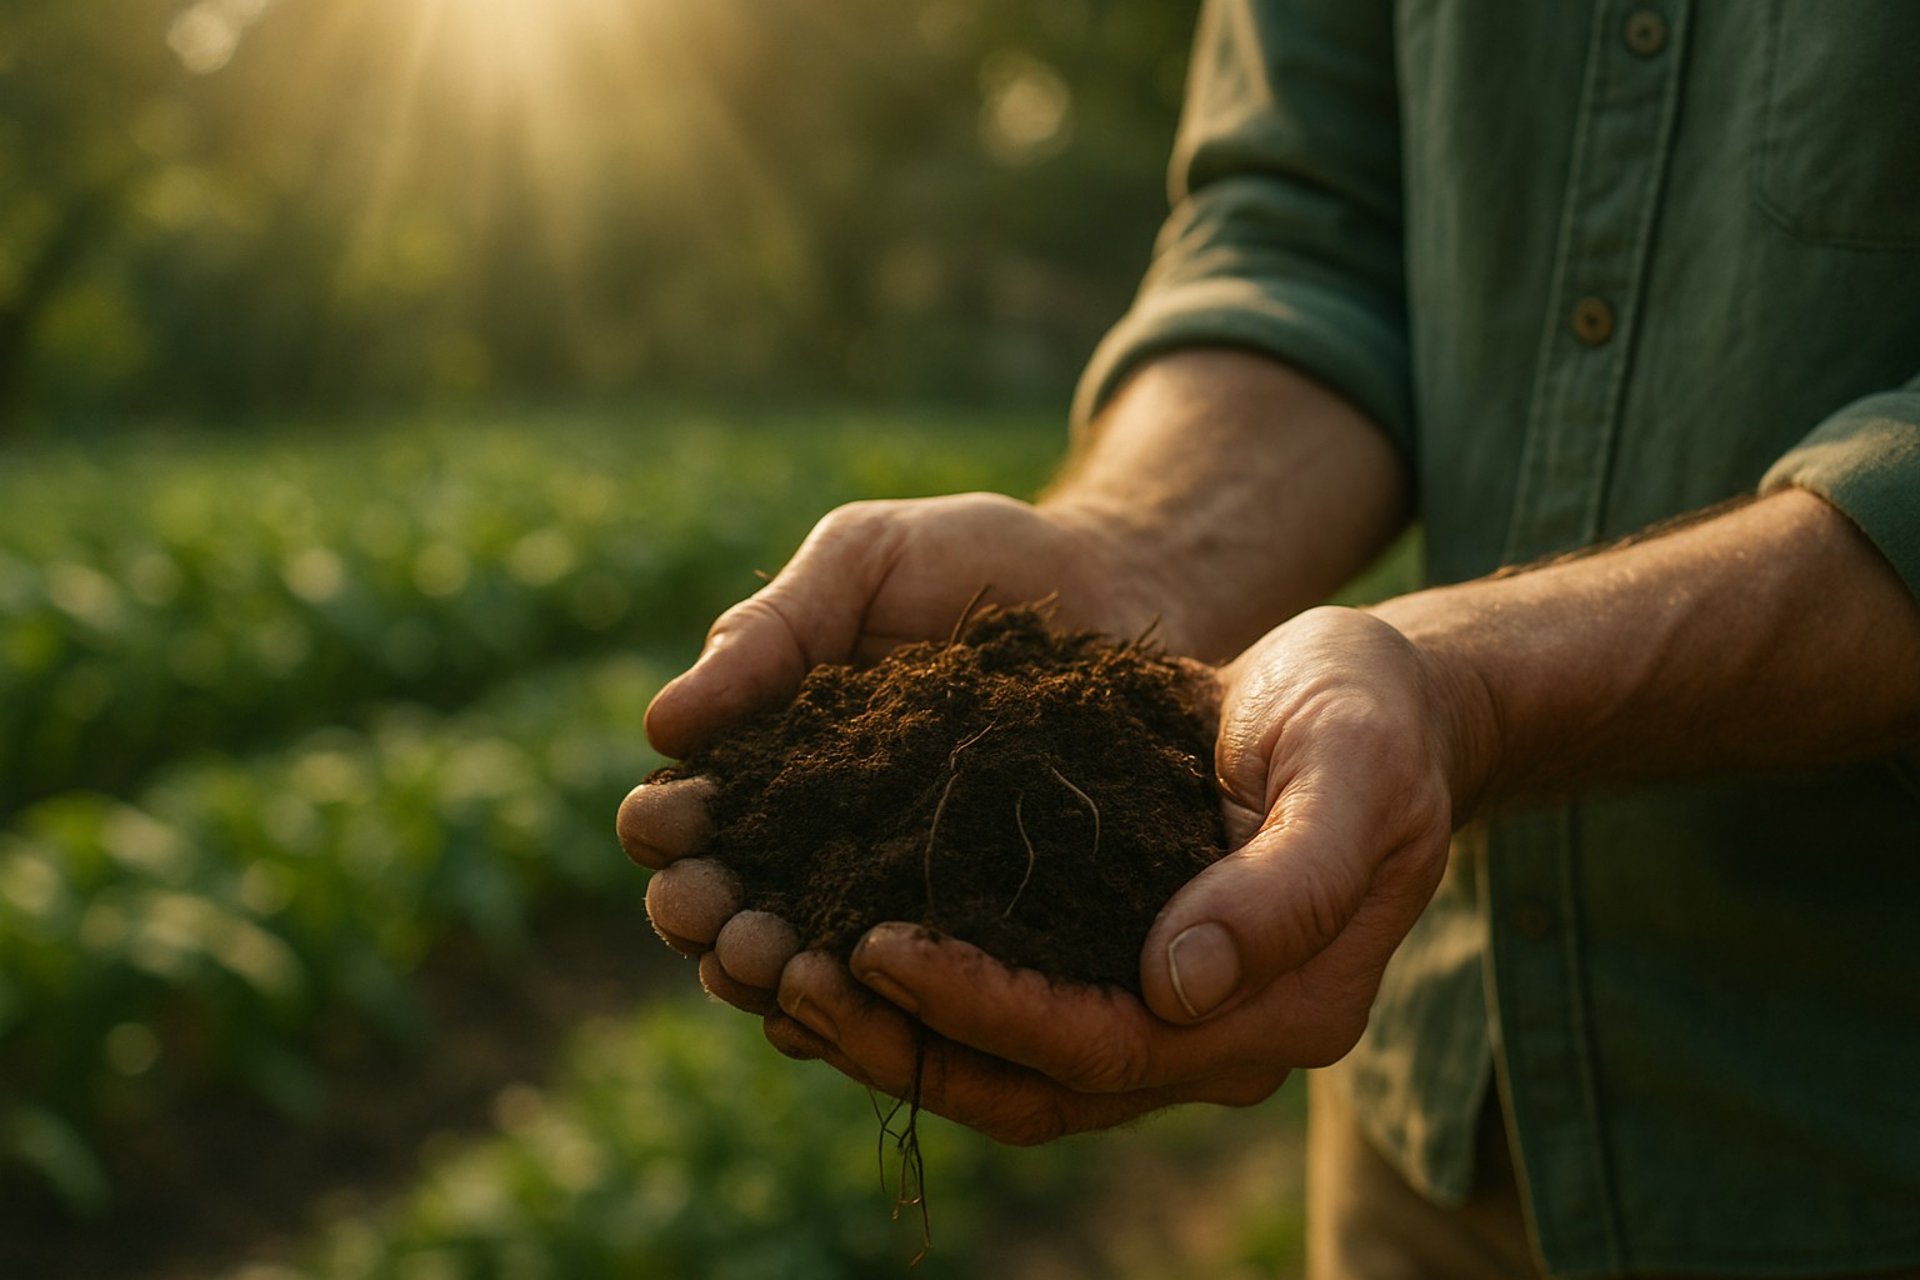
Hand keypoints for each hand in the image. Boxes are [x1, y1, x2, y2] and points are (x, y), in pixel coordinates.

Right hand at [618, 491, 1189, 1021]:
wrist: (1116, 579)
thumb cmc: (974, 558)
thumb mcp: (863, 561)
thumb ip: (771, 631)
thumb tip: (662, 726)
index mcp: (768, 756)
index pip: (683, 817)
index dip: (664, 833)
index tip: (677, 827)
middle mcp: (817, 837)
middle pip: (728, 911)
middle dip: (711, 927)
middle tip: (732, 926)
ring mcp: (897, 887)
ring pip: (808, 966)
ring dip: (780, 981)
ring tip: (789, 969)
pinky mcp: (983, 917)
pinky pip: (923, 982)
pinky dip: (885, 1005)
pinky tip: (881, 1004)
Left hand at [766, 606, 1470, 1142]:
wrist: (1379, 704)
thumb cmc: (1372, 722)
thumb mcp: (1351, 776)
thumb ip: (1288, 885)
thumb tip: (1178, 986)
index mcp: (1280, 1008)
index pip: (1109, 1045)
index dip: (990, 1009)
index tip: (882, 947)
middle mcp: (1213, 1037)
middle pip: (1038, 1086)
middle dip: (908, 1043)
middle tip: (789, 975)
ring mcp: (1164, 1012)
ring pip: (1009, 1068)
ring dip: (894, 1035)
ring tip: (782, 971)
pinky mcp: (1116, 965)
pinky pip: (1006, 1012)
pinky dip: (918, 996)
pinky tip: (832, 941)